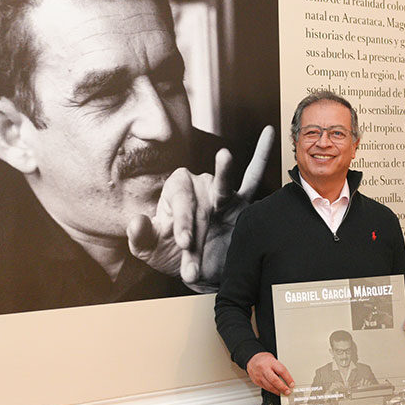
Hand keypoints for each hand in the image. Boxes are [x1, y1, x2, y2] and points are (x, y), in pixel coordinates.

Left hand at [127, 126, 275, 291]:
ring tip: (224, 156)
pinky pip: (253, 178)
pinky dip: (261, 155)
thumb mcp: (151, 250)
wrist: (201, 271)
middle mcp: (198, 185)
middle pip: (199, 198)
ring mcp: (221, 193)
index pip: (179, 200)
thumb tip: (136, 221)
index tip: (183, 243)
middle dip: (195, 223)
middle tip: (189, 244)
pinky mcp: (241, 203)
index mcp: (175, 191)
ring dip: (223, 172)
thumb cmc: (172, 255)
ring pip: (222, 185)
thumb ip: (141, 237)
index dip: (181, 221)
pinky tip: (268, 133)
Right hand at [246, 351, 293, 395]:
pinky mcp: (256, 381)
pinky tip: (276, 391)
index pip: (281, 371)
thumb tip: (288, 378)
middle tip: (288, 391)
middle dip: (282, 387)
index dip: (288, 378)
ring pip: (269, 386)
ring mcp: (259, 375)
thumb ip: (279, 368)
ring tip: (283, 393)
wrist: (252, 359)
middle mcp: (264, 369)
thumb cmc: (264, 359)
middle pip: (274, 380)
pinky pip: (265, 388)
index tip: (292, 384)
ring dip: (277, 391)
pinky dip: (272, 391)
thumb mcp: (273, 359)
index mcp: (270, 362)